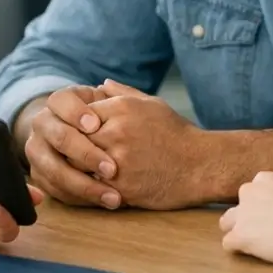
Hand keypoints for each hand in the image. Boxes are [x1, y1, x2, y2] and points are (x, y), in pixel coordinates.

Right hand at [22, 87, 122, 209]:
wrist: (82, 139)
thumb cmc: (105, 119)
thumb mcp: (109, 103)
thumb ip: (114, 95)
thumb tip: (108, 85)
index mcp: (58, 102)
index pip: (61, 101)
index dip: (76, 113)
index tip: (96, 125)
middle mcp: (42, 124)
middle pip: (59, 137)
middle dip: (86, 154)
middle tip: (112, 169)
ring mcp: (37, 151)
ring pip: (55, 170)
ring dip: (85, 186)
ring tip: (114, 197)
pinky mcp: (38, 175)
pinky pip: (56, 190)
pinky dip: (80, 199)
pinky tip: (103, 202)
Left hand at [84, 80, 211, 209]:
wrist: (200, 166)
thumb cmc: (176, 134)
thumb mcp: (152, 104)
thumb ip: (122, 93)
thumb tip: (101, 85)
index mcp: (120, 109)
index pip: (77, 113)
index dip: (75, 125)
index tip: (79, 133)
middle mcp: (116, 132)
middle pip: (73, 139)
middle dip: (72, 147)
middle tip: (73, 152)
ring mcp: (117, 161)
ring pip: (78, 165)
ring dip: (78, 168)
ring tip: (83, 169)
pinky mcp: (121, 187)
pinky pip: (92, 186)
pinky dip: (90, 186)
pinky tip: (96, 184)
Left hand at [219, 172, 272, 266]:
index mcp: (264, 179)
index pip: (255, 192)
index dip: (264, 205)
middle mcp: (248, 192)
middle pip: (240, 207)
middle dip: (249, 217)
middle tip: (266, 230)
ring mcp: (242, 214)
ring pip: (227, 223)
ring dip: (238, 232)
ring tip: (255, 244)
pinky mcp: (240, 236)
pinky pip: (229, 244)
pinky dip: (239, 250)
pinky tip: (253, 254)